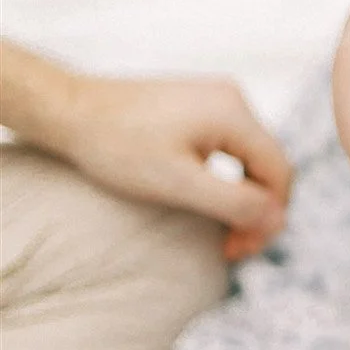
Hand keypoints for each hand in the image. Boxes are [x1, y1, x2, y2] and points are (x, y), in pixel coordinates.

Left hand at [55, 75, 292, 261]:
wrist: (70, 110)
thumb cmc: (117, 146)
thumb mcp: (178, 183)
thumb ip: (234, 202)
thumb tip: (279, 220)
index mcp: (234, 113)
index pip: (279, 172)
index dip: (269, 217)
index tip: (238, 250)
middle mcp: (233, 99)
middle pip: (267, 165)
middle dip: (255, 210)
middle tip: (229, 249)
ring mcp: (217, 99)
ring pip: (249, 158)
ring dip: (240, 197)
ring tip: (219, 231)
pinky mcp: (199, 106)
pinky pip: (230, 147)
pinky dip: (225, 178)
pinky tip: (206, 199)